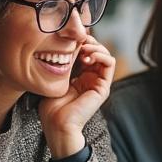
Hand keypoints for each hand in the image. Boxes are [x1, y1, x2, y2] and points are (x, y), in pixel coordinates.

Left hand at [38, 36, 115, 156]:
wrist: (57, 124)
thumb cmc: (52, 106)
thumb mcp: (56, 77)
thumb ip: (64, 61)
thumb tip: (68, 42)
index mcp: (80, 76)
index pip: (85, 51)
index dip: (80, 41)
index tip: (68, 38)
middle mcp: (91, 78)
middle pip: (96, 51)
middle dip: (88, 41)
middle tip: (77, 40)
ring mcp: (98, 82)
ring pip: (105, 54)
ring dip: (95, 46)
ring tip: (83, 48)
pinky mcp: (103, 87)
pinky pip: (110, 63)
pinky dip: (101, 54)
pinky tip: (88, 55)